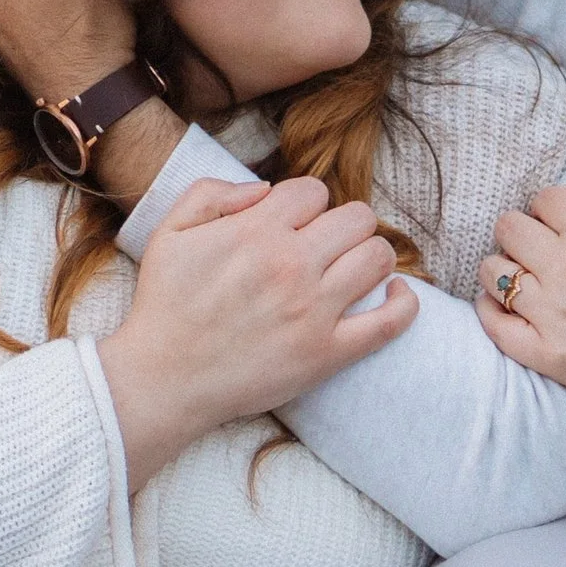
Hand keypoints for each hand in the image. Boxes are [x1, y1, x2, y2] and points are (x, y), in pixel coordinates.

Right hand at [98, 175, 418, 489]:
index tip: (291, 225)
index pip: (312, 190)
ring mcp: (313, 311)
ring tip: (349, 268)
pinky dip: (402, 303)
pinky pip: (390, 322)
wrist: (163, 379)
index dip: (304, 203)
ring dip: (369, 255)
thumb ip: (211, 193)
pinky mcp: (326, 354)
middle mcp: (290, 265)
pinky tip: (392, 293)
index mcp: (255, 231)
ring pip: (377, 256)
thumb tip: (263, 187)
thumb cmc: (164, 305)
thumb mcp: (169, 232)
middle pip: (356, 216)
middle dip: (342, 223)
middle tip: (323, 245)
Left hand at [476, 174, 565, 566]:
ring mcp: (555, 314)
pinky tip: (507, 304)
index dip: (554, 209)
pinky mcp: (550, 355)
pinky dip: (491, 309)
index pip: (543, 199)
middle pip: (509, 228)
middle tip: (543, 249)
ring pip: (494, 272)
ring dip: (506, 268)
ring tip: (528, 278)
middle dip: (524, 232)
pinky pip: (494, 324)